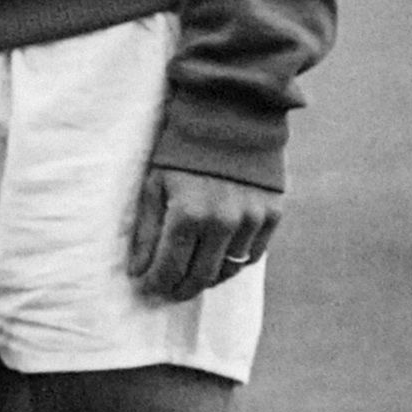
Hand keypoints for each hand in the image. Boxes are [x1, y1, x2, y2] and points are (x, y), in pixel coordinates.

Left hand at [125, 163, 282, 307]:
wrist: (231, 120)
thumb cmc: (181, 154)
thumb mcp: (153, 186)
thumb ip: (146, 232)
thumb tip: (137, 272)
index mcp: (187, 214)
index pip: (170, 268)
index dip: (156, 284)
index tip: (146, 288)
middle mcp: (223, 221)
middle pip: (201, 276)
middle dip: (180, 288)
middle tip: (167, 291)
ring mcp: (252, 220)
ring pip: (229, 270)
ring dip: (208, 278)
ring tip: (191, 276)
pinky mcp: (273, 215)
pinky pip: (253, 255)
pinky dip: (234, 263)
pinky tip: (218, 259)